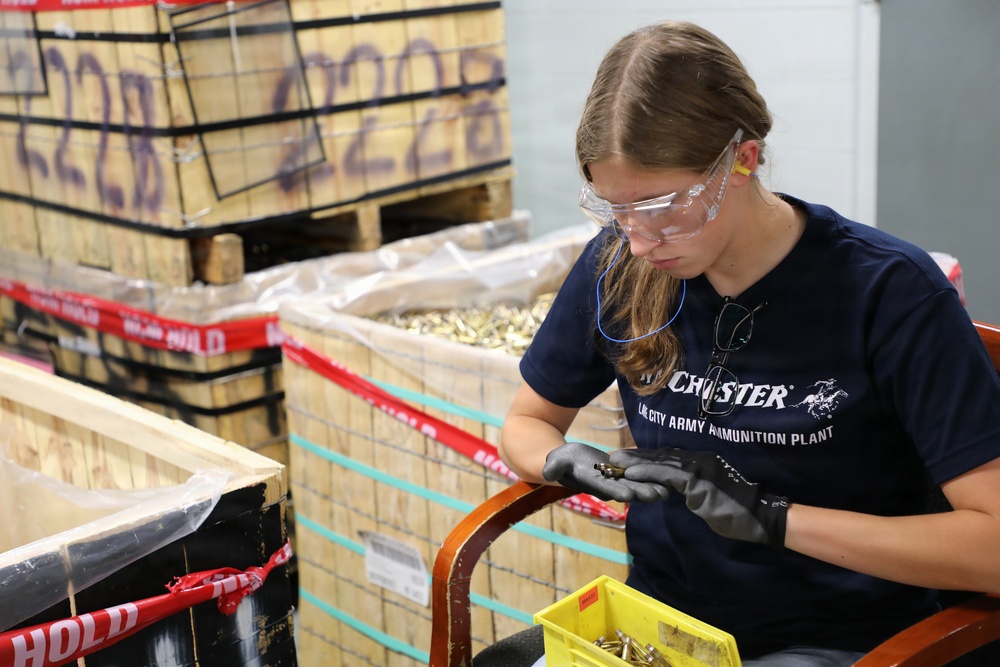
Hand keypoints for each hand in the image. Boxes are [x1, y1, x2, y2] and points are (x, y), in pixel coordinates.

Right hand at [542, 442, 667, 502]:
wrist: (572, 460)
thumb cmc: (564, 461)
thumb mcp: (556, 461)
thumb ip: (554, 467)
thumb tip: (547, 472)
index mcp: (593, 484)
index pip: (606, 489)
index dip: (617, 491)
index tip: (629, 495)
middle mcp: (609, 486)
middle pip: (628, 491)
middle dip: (642, 493)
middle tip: (657, 495)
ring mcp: (619, 481)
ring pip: (638, 485)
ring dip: (652, 487)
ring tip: (668, 489)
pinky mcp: (626, 473)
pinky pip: (641, 476)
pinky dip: (652, 476)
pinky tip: (666, 476)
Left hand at [608, 447, 787, 546]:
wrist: (759, 516)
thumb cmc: (737, 510)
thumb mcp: (708, 496)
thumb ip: (691, 488)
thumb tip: (674, 489)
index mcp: (701, 461)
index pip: (668, 457)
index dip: (646, 456)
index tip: (627, 456)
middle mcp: (698, 459)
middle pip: (660, 455)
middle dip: (635, 456)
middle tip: (613, 455)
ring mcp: (698, 468)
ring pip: (659, 462)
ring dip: (635, 462)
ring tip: (614, 461)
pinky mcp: (697, 480)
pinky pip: (666, 475)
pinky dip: (647, 473)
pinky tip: (630, 473)